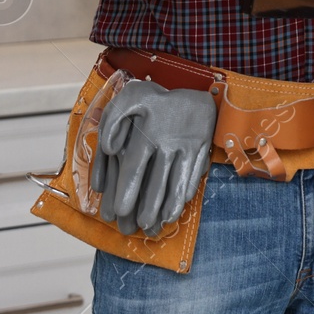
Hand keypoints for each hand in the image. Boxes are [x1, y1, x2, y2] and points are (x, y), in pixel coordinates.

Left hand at [90, 81, 217, 236]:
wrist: (201, 87)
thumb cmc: (159, 97)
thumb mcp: (129, 98)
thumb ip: (113, 121)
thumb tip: (109, 149)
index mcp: (147, 134)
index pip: (134, 170)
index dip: (126, 192)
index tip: (119, 211)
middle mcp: (168, 144)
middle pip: (156, 183)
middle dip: (148, 208)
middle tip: (141, 226)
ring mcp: (189, 148)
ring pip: (177, 183)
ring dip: (169, 206)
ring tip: (161, 224)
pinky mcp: (204, 150)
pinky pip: (195, 175)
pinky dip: (187, 192)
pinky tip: (180, 205)